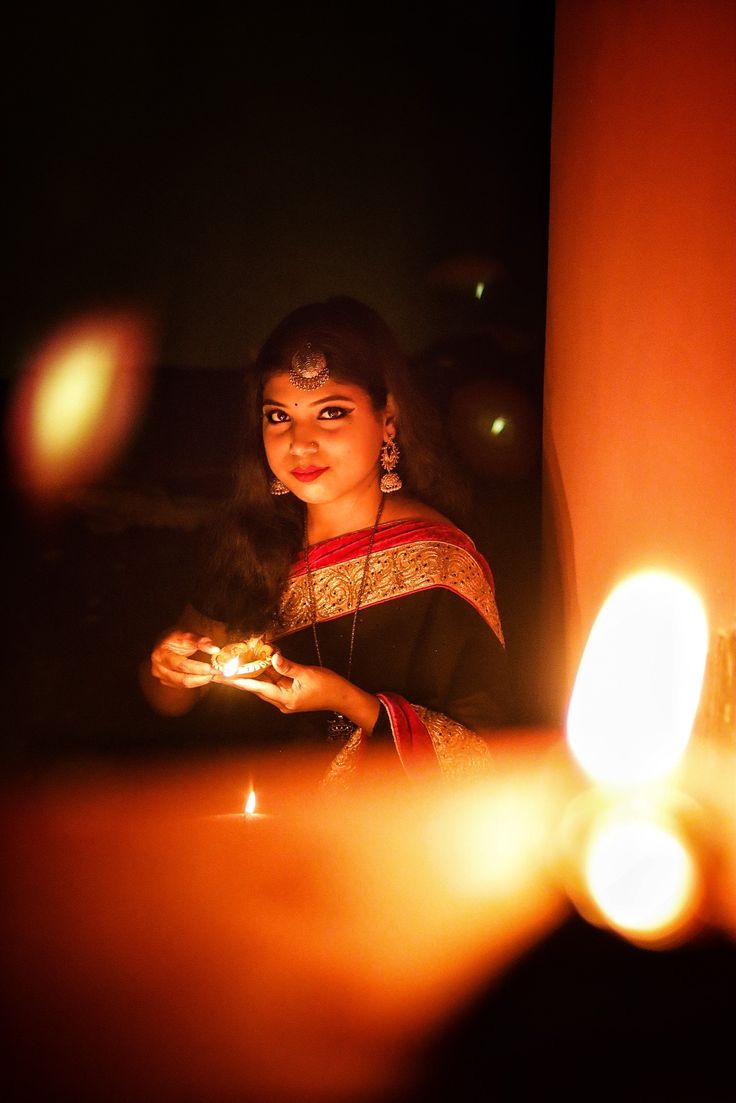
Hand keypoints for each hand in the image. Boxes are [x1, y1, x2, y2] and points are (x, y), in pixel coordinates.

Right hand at [150, 630, 218, 688]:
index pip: (181, 664)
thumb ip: (201, 641)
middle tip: (215, 673)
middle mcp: (158, 666)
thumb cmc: (178, 637)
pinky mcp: (165, 680)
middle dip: (200, 677)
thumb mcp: (188, 634)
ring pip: (182, 684)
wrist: (167, 641)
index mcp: (161, 653)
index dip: (197, 667)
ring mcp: (160, 675)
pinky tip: (204, 677)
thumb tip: (215, 649)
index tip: (211, 668)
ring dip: (199, 681)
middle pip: (181, 678)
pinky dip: (195, 682)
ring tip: (212, 675)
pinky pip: (182, 685)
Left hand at [219, 652, 379, 729]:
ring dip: (253, 675)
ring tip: (237, 666)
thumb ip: (288, 666)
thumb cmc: (328, 687)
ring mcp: (286, 698)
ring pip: (265, 684)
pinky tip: (259, 663)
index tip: (223, 678)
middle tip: (224, 670)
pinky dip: (267, 673)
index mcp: (285, 699)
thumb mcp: (308, 673)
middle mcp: (282, 701)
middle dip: (241, 678)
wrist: (343, 697)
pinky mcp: (290, 693)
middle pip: (257, 687)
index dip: (239, 681)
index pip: (257, 688)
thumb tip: (273, 658)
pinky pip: (274, 682)